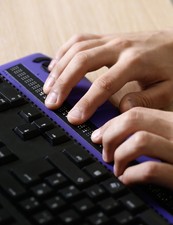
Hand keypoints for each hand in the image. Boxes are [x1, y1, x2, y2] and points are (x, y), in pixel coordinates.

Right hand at [43, 30, 172, 124]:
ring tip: (48, 87)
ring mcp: (111, 40)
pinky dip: (63, 53)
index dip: (86, 102)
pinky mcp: (106, 38)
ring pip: (76, 49)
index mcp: (135, 62)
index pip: (104, 84)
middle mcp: (119, 47)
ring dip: (59, 69)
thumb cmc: (171, 67)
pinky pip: (78, 40)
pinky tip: (55, 66)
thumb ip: (146, 101)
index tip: (74, 118)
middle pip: (82, 62)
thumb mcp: (168, 89)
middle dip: (63, 84)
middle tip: (52, 103)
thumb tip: (121, 109)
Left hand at [91, 107, 172, 188]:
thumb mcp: (171, 139)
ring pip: (139, 141)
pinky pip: (150, 170)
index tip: (98, 136)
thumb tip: (115, 136)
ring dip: (120, 156)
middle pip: (133, 120)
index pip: (136, 113)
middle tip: (106, 154)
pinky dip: (131, 175)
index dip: (111, 125)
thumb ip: (153, 133)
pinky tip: (127, 180)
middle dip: (110, 137)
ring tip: (117, 170)